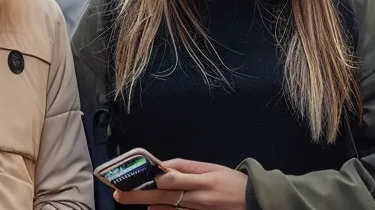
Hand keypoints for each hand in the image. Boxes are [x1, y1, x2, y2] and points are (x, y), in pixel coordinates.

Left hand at [113, 159, 247, 209]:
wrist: (254, 202)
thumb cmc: (232, 182)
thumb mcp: (212, 168)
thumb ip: (186, 168)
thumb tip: (162, 168)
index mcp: (202, 179)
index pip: (171, 177)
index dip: (150, 176)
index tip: (132, 174)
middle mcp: (198, 197)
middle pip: (163, 195)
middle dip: (139, 194)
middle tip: (119, 193)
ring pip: (168, 208)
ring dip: (148, 203)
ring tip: (128, 197)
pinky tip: (153, 209)